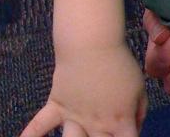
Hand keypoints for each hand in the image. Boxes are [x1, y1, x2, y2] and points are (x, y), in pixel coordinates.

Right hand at [20, 42, 146, 136]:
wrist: (92, 42)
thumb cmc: (119, 62)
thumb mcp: (139, 86)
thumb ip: (139, 111)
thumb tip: (134, 128)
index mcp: (119, 120)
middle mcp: (96, 125)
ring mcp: (74, 118)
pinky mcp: (56, 106)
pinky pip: (39, 125)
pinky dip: (29, 135)